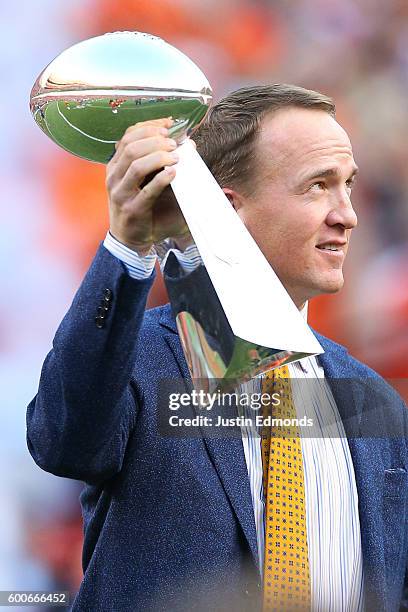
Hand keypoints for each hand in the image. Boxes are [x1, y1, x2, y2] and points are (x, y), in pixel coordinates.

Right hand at [106, 118, 191, 254]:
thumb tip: (189, 143)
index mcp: (115, 165)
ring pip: (136, 165)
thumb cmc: (143, 207)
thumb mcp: (147, 180)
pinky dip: (161, 179)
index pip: (127, 136)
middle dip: (155, 140)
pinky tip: (174, 173)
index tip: (169, 125)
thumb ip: (161, 161)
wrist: (132, 239)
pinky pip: (147, 191)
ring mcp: (121, 193)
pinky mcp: (132, 209)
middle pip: (131, 146)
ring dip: (158, 156)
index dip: (148, 126)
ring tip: (175, 157)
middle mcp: (114, 177)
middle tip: (173, 144)